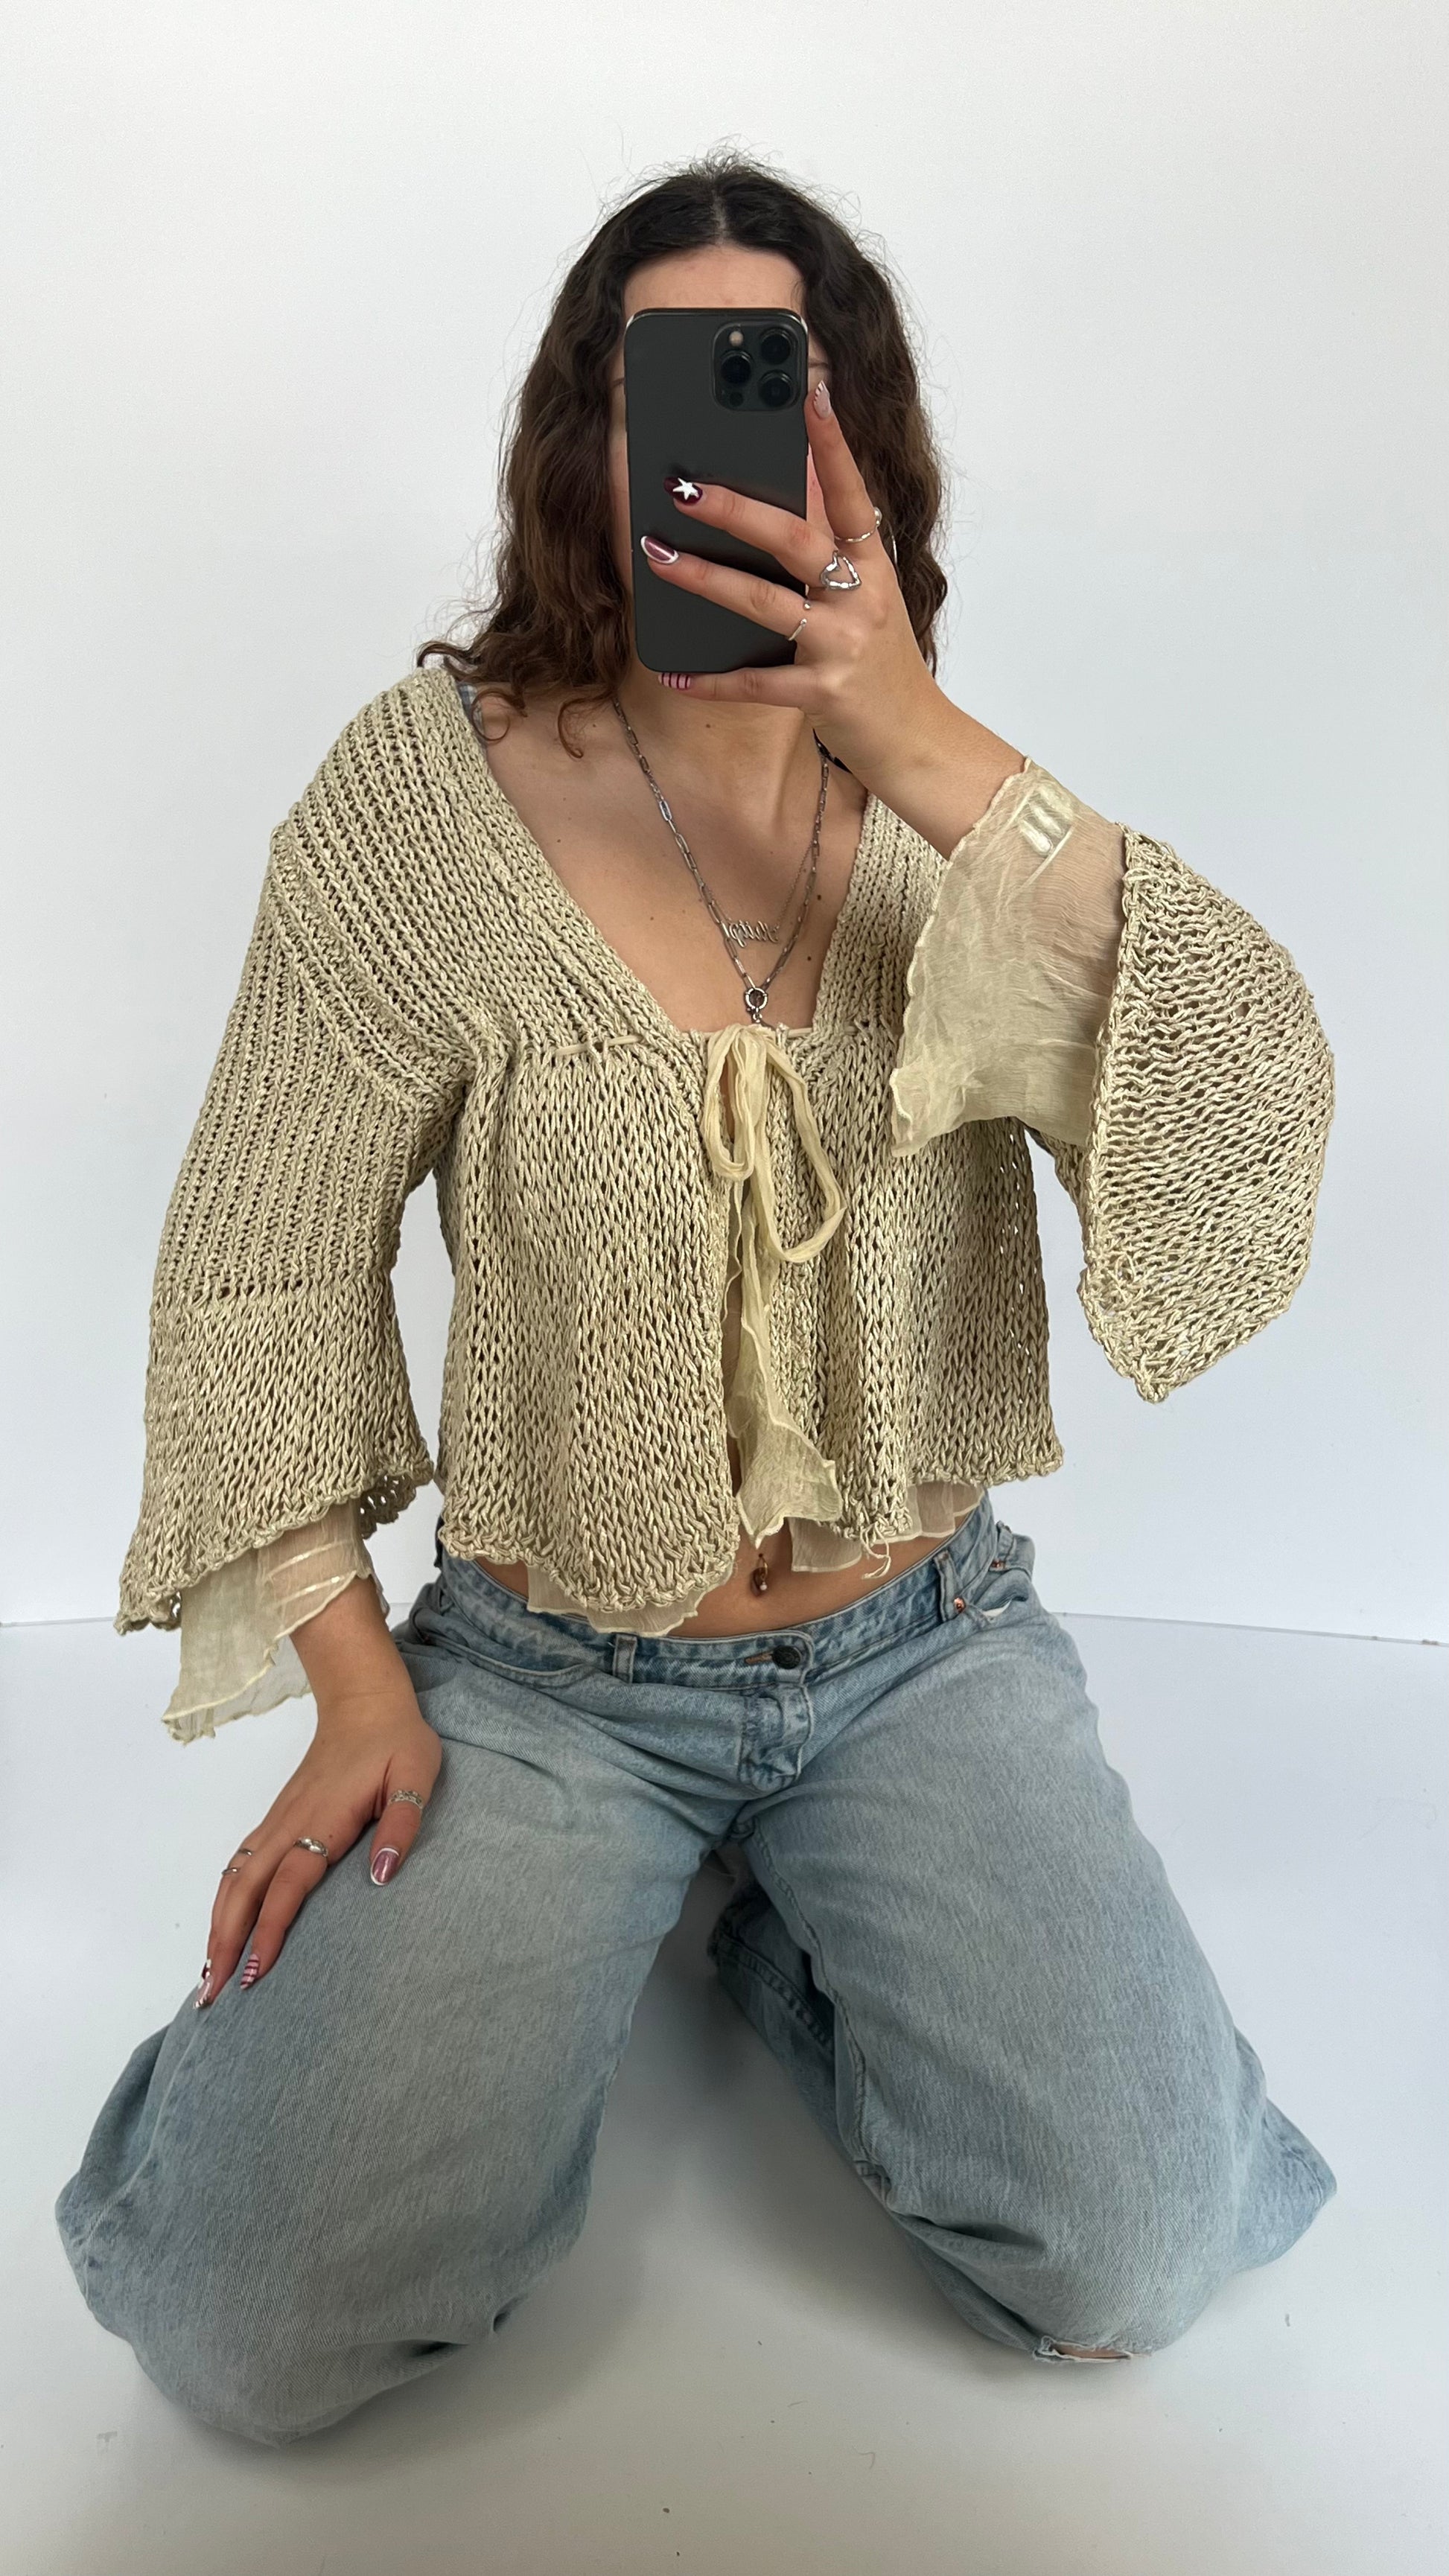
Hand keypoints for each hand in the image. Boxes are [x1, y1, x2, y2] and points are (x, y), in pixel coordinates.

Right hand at [193, 1681, 441, 2005]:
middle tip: (214, 1996)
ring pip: (234, 1879)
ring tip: (207, 1977)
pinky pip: (240, 1864)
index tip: (256, 1973)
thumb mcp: (417, 1776)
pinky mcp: (277, 1818)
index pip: (289, 1885)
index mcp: (324, 1820)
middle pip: (244, 1889)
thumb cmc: (396, 1741)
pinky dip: (224, 1901)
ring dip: (217, 1926)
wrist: (364, 1701)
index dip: (270, 1930)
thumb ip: (403, 1826)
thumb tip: (382, 1876)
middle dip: (225, 1942)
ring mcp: (278, 1820)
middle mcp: (290, 1823)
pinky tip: (221, 1928)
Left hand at [636, 380, 1022, 855]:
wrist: (918, 741)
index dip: (831, 444)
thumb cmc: (882, 665)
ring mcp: (843, 646)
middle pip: (793, 539)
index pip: (850, 493)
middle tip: (683, 485)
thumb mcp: (868, 599)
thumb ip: (831, 554)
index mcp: (873, 565)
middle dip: (735, 509)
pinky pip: (756, 684)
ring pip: (764, 603)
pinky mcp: (824, 694)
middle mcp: (861, 598)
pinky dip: (713, 679)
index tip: (810, 392)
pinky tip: (675, 673)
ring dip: (705, 578)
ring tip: (658, 554)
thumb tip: (776, 503)